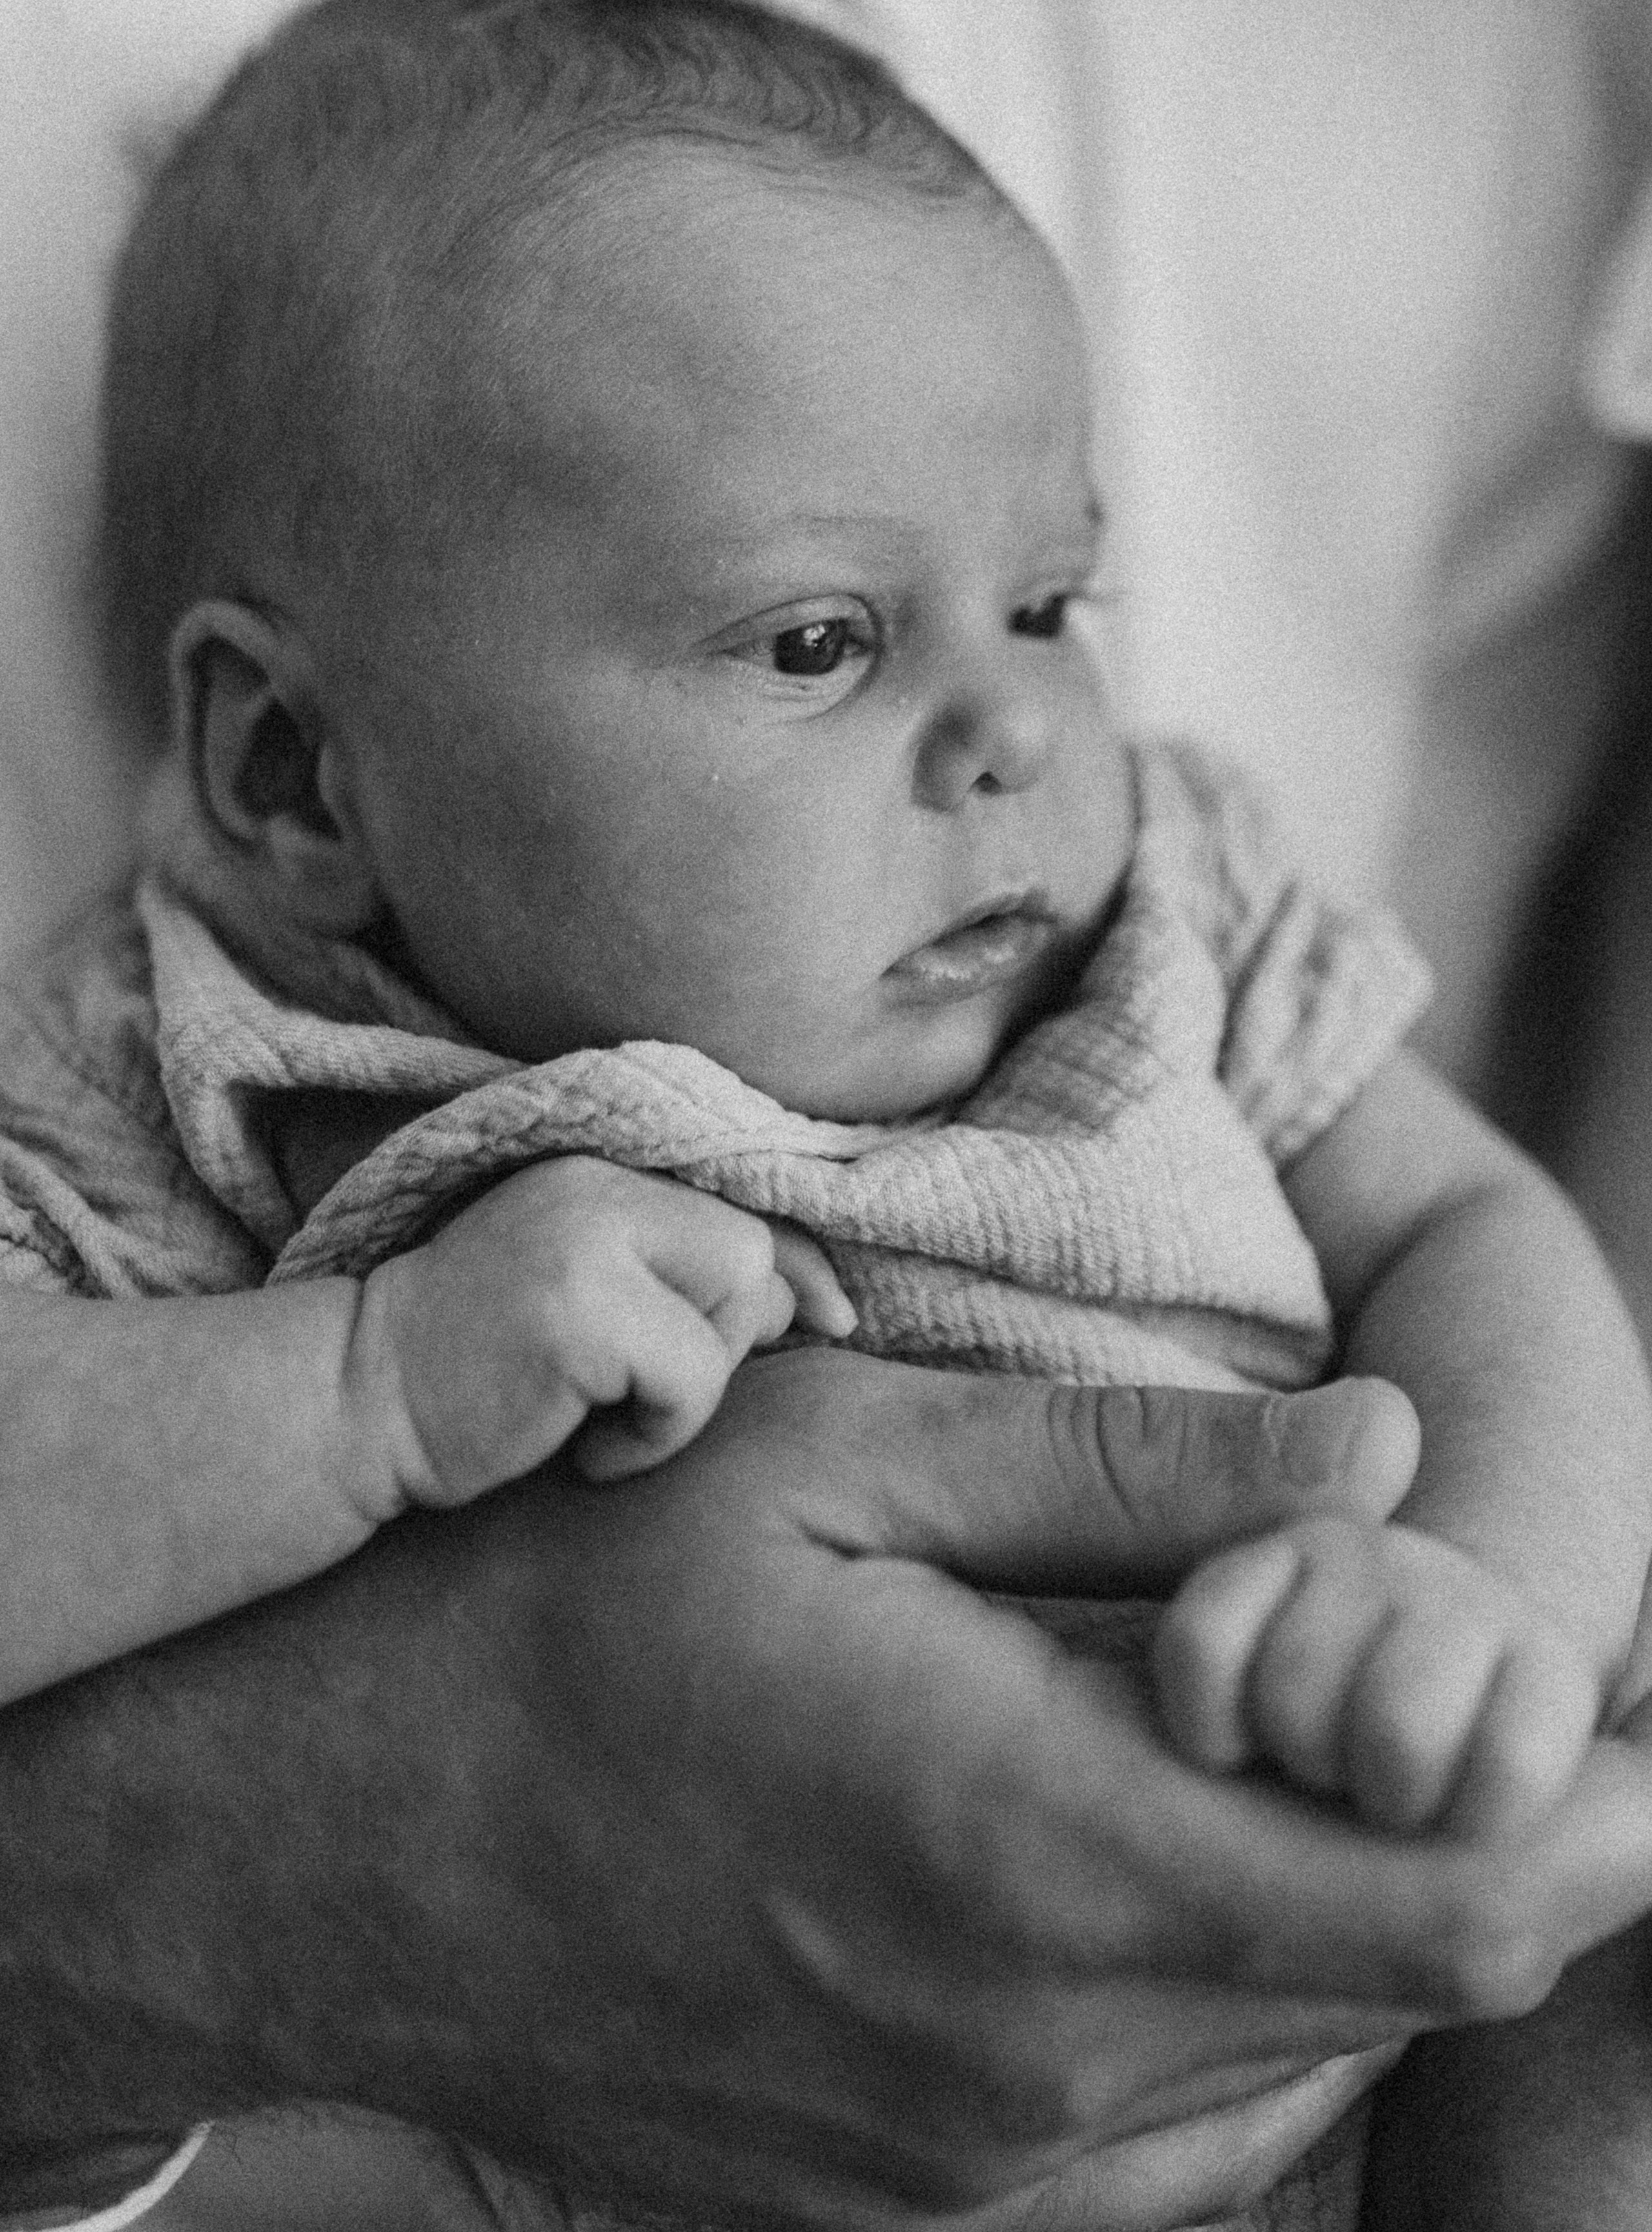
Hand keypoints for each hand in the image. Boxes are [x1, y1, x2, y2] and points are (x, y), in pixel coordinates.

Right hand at [18, 1357, 1651, 2231]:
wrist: (315, 1843)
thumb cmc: (562, 1607)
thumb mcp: (829, 1459)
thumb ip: (1124, 1472)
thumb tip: (1382, 1454)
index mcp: (1038, 1863)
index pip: (1454, 1901)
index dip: (1601, 1811)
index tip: (1649, 1715)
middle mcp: (1034, 2069)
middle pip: (1396, 1988)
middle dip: (1496, 1843)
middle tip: (1482, 1686)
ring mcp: (966, 2168)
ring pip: (1292, 2064)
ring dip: (1357, 1915)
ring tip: (1321, 1752)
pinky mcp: (902, 2199)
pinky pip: (1165, 2123)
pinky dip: (1234, 1992)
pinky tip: (1162, 1851)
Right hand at [343, 1155, 855, 1505]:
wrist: (354, 1406)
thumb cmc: (479, 1373)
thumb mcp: (590, 1301)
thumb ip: (683, 1282)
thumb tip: (805, 1303)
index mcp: (598, 1170)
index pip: (741, 1198)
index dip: (799, 1264)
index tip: (835, 1317)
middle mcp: (595, 1182)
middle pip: (749, 1254)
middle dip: (722, 1342)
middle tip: (633, 1393)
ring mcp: (583, 1237)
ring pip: (731, 1313)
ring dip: (684, 1395)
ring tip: (596, 1417)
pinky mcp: (577, 1307)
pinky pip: (690, 1380)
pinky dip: (653, 1435)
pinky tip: (579, 1447)